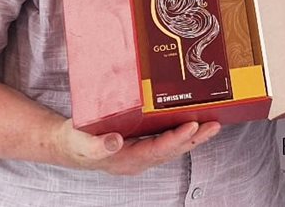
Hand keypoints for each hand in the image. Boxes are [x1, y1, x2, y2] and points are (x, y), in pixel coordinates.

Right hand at [56, 119, 221, 175]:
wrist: (70, 145)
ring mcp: (141, 154)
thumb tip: (115, 142)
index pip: (156, 150)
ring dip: (194, 137)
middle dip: (194, 139)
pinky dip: (182, 133)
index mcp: (126, 159)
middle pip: (171, 151)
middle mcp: (138, 160)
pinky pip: (167, 141)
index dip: (175, 139)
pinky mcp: (143, 146)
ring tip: (213, 125)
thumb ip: (98, 145)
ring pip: (172, 147)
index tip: (191, 125)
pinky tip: (195, 123)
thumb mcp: (82, 142)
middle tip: (213, 125)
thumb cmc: (76, 142)